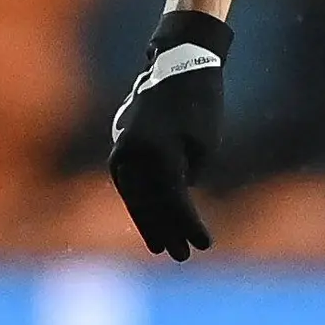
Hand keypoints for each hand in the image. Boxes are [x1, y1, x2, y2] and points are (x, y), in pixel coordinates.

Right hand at [107, 9, 228, 260]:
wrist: (176, 69)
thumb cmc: (198, 106)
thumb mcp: (203, 147)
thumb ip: (186, 179)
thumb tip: (174, 202)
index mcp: (160, 154)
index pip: (175, 202)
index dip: (189, 226)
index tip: (204, 245)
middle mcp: (135, 155)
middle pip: (151, 206)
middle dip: (167, 232)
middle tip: (182, 255)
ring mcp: (123, 151)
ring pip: (135, 198)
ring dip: (149, 223)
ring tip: (161, 246)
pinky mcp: (121, 148)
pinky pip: (129, 184)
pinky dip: (138, 203)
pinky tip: (148, 221)